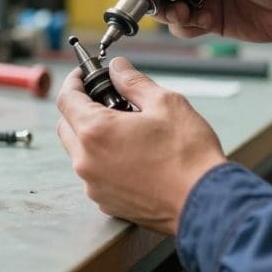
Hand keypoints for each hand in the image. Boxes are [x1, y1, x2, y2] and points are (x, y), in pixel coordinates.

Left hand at [56, 58, 226, 235]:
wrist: (205, 202)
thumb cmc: (188, 155)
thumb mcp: (165, 103)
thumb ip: (133, 81)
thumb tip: (118, 68)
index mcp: (96, 132)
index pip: (66, 99)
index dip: (73, 81)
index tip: (83, 75)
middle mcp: (87, 162)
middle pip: (66, 126)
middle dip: (79, 108)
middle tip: (104, 99)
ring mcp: (94, 185)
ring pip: (78, 152)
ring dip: (91, 135)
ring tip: (124, 127)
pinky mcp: (106, 202)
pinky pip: (93, 174)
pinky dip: (102, 160)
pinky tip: (129, 153)